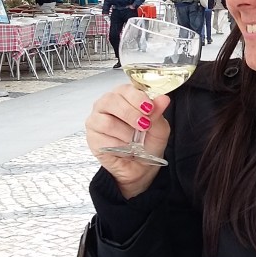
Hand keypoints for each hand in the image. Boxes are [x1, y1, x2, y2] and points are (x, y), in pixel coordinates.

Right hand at [84, 84, 171, 198]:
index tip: (149, 108)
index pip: (125, 89)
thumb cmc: (148, 143)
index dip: (137, 97)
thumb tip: (163, 99)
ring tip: (135, 141)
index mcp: (124, 96)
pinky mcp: (92, 138)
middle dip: (130, 114)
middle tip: (144, 125)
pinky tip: (125, 149)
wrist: (142, 167)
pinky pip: (102, 140)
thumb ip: (158, 113)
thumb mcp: (159, 128)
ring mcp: (96, 120)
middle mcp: (107, 105)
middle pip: (111, 101)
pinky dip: (118, 146)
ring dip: (126, 134)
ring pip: (106, 122)